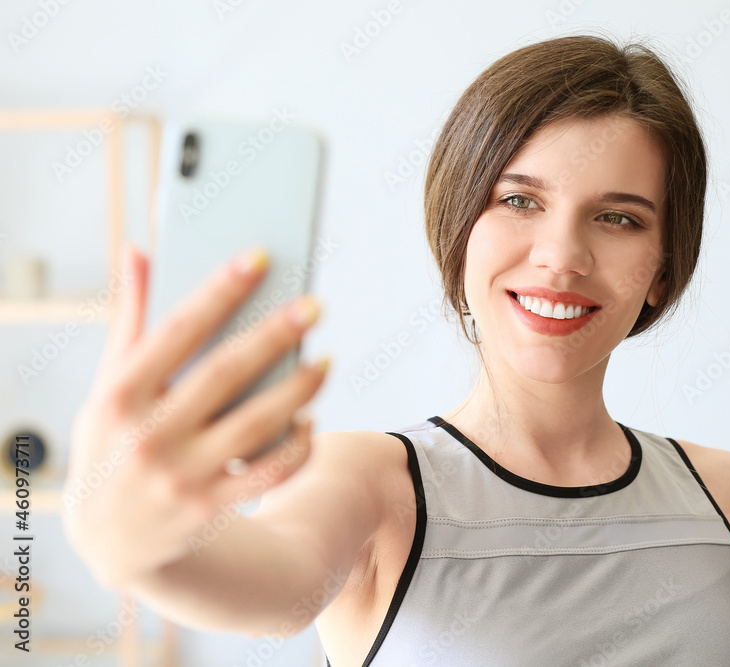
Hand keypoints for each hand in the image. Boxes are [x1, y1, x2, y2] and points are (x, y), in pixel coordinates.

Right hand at [60, 243, 330, 588]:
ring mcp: (181, 475)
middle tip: (315, 305)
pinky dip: (297, 447)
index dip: (218, 291)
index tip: (258, 257)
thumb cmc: (112, 441)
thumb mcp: (107, 386)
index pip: (177, 331)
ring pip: (257, 424)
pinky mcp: (210, 505)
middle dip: (275, 334)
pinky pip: (269, 473)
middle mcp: (148, 435)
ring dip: (299, 390)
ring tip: (326, 362)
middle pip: (226, 373)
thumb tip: (138, 250)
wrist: (107, 538)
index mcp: (119, 395)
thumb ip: (129, 320)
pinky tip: (311, 419)